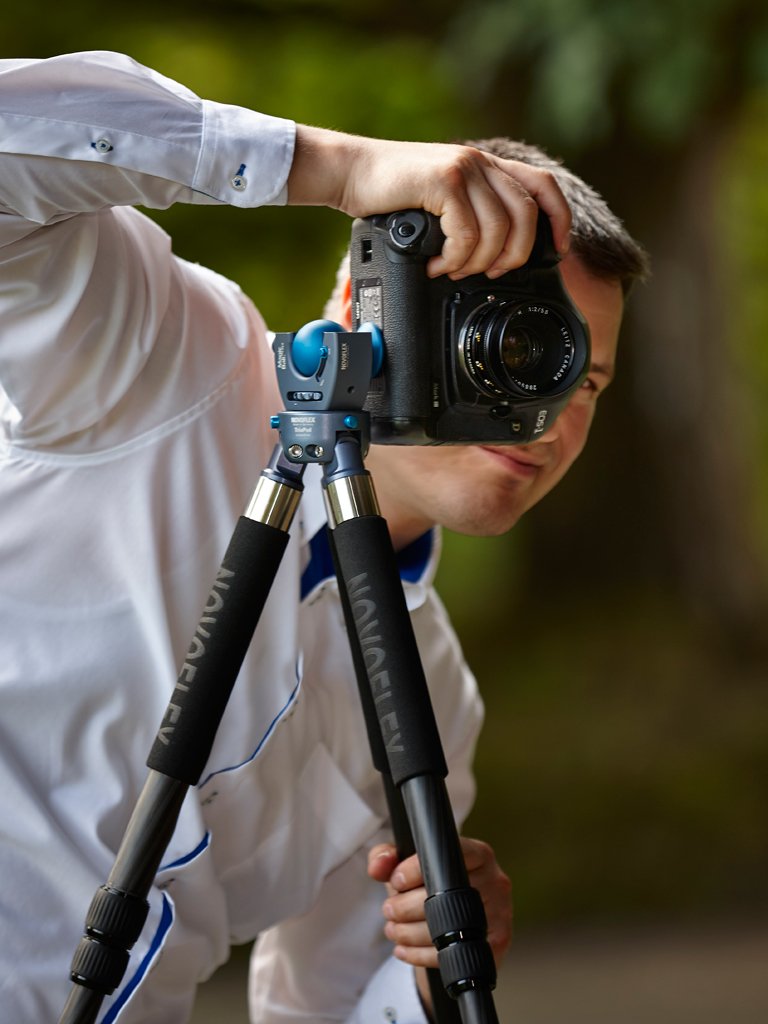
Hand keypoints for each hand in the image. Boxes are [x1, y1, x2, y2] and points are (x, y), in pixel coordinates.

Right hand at [287, 125, 569, 279]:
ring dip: (476, 262)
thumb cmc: (390, 195)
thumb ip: (469, 214)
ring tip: (451, 269)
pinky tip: (435, 263)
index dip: (560, 220)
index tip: (558, 251)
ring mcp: (464, 168)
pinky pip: (466, 233)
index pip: (543, 186)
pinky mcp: (443, 180)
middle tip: (487, 273)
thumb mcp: (440, 202)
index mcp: (487, 166)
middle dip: (514, 256)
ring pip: (498, 230)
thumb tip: (491, 256)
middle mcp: (481, 163)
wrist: (350, 171)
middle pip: (527, 216)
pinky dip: (453, 259)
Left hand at [367, 837, 512, 1013]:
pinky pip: (455, 954)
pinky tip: (404, 949)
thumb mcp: (407, 866)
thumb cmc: (432, 888)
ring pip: (447, 927)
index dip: (416, 869)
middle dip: (406, 906)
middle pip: (445, 895)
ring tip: (393, 930)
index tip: (396, 881)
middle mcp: (494, 881)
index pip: (448, 856)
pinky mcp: (495, 945)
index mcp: (478, 854)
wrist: (460, 923)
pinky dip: (421, 955)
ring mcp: (499, 914)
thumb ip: (386, 857)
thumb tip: (378, 866)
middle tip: (389, 911)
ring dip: (410, 933)